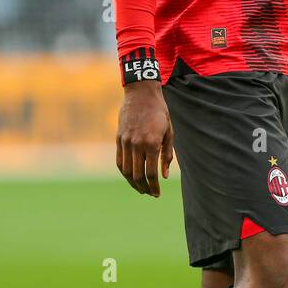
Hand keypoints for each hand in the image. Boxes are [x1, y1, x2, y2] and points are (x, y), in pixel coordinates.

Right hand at [116, 81, 173, 195]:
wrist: (141, 94)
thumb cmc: (159, 112)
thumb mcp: (169, 132)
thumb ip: (167, 155)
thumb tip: (165, 176)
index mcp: (152, 143)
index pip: (151, 173)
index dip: (154, 187)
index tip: (157, 193)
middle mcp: (137, 144)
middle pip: (138, 175)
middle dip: (144, 188)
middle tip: (150, 193)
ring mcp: (126, 142)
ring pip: (126, 171)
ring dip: (133, 183)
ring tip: (140, 189)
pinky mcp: (119, 139)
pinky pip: (119, 161)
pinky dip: (124, 172)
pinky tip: (131, 177)